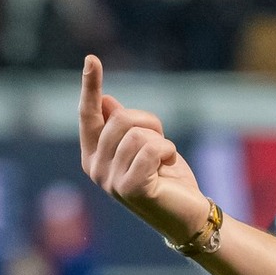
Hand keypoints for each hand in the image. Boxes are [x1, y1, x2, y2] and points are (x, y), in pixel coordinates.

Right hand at [78, 55, 209, 243]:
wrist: (187, 215)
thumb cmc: (167, 179)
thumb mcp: (146, 145)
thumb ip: (123, 126)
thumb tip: (107, 101)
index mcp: (93, 154)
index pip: (88, 114)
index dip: (90, 86)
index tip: (91, 59)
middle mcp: (94, 167)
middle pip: (121, 118)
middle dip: (151, 124)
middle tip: (161, 147)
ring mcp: (109, 180)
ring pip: (139, 134)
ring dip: (161, 142)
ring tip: (164, 162)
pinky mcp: (130, 189)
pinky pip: (152, 149)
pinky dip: (168, 151)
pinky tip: (170, 167)